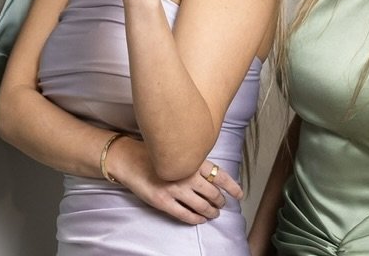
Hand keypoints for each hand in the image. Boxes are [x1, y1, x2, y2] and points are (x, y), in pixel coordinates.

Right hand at [111, 137, 239, 223]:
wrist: (130, 159)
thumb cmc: (154, 153)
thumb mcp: (177, 151)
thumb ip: (194, 160)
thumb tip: (213, 175)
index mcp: (192, 160)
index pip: (220, 175)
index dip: (232, 187)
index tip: (239, 194)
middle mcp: (186, 175)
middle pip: (213, 194)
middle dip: (220, 202)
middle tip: (221, 204)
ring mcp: (175, 189)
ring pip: (202, 206)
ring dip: (211, 212)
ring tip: (213, 213)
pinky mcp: (164, 201)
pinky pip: (186, 215)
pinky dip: (197, 219)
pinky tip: (200, 219)